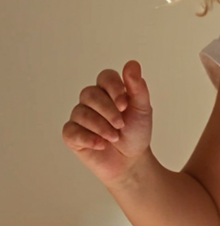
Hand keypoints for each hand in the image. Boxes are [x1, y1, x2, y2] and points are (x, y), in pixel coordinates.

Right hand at [62, 61, 153, 185]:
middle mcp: (91, 101)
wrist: (132, 161)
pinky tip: (102, 145)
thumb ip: (137, 87)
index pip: (105, 77)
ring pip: (81, 113)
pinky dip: (89, 138)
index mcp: (108, 91)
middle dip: (108, 111)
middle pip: (90, 94)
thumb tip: (132, 64)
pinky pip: (72, 131)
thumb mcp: (142, 110)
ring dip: (102, 127)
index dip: (114, 88)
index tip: (125, 104)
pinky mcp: (72, 134)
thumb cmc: (136, 133)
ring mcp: (79, 117)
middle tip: (121, 125)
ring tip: (115, 137)